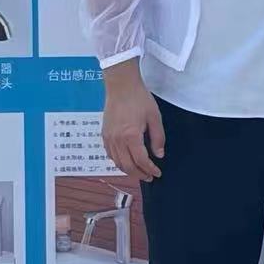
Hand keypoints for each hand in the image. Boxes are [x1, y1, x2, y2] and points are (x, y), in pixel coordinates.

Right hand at [102, 63, 164, 182]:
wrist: (121, 86)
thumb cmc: (139, 99)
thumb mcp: (155, 117)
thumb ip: (158, 138)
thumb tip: (159, 155)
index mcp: (131, 135)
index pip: (141, 160)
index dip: (150, 169)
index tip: (157, 173)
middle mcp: (117, 139)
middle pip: (127, 166)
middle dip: (139, 174)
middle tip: (149, 177)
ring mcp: (109, 138)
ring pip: (117, 162)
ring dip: (128, 171)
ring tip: (139, 172)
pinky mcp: (104, 134)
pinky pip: (110, 154)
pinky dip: (118, 162)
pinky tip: (126, 162)